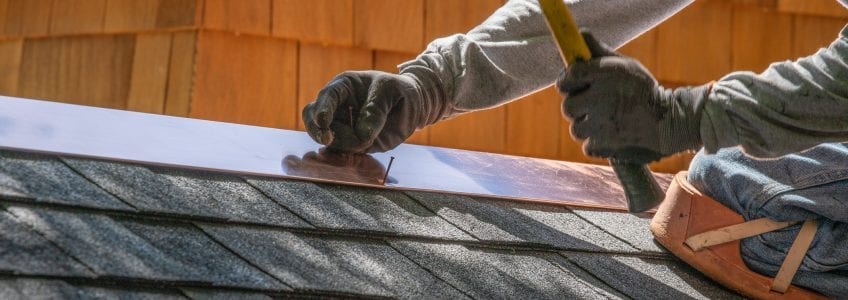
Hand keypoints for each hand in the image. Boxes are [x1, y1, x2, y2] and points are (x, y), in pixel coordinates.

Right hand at [303, 70, 437, 152]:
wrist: (413, 106)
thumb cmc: (400, 91)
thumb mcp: (391, 92)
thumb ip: (376, 110)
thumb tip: (361, 134)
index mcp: (344, 87)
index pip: (326, 96)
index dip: (322, 109)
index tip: (323, 122)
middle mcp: (337, 107)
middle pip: (313, 118)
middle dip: (317, 130)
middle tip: (328, 139)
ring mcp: (342, 126)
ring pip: (327, 139)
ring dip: (343, 144)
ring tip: (368, 141)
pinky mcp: (350, 143)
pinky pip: (340, 152)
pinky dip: (344, 156)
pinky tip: (358, 153)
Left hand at [558, 32, 710, 162]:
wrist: (670, 121)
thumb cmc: (644, 90)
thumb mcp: (626, 66)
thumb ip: (600, 53)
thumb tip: (580, 36)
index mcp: (605, 74)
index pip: (570, 75)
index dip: (567, 81)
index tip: (573, 85)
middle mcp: (600, 98)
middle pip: (568, 106)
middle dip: (578, 107)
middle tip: (594, 106)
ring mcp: (600, 123)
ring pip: (576, 128)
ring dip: (588, 126)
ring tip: (608, 121)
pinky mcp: (603, 144)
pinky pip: (588, 145)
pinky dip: (598, 143)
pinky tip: (613, 135)